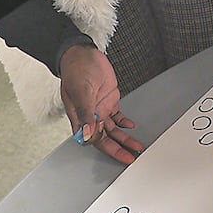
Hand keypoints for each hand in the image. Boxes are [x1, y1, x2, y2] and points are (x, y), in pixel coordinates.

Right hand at [60, 44, 144, 163]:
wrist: (81, 54)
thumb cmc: (76, 70)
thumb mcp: (81, 91)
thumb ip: (85, 113)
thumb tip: (87, 134)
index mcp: (80, 118)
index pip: (94, 140)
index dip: (107, 149)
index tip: (120, 156)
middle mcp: (90, 116)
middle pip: (105, 138)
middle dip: (118, 149)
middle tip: (131, 158)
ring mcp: (99, 109)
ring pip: (113, 130)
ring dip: (124, 139)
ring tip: (136, 147)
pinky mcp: (108, 100)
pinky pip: (117, 117)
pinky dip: (124, 123)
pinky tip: (131, 126)